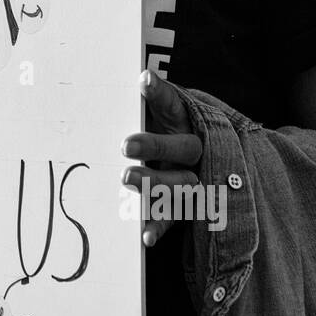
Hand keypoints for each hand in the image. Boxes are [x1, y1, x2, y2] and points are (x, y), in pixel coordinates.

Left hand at [121, 69, 202, 247]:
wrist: (186, 157)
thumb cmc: (153, 129)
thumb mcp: (150, 112)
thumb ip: (139, 102)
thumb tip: (125, 79)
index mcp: (181, 120)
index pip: (173, 103)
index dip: (160, 93)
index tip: (143, 81)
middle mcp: (191, 149)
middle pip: (184, 148)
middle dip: (156, 146)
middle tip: (125, 144)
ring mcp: (188, 178)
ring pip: (181, 184)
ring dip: (155, 184)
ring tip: (127, 179)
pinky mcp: (181, 205)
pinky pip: (172, 217)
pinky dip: (158, 226)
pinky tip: (144, 236)